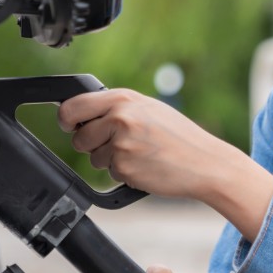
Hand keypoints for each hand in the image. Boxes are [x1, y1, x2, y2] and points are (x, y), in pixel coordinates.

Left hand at [58, 89, 225, 199]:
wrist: (205, 162)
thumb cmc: (180, 137)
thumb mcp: (149, 110)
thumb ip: (117, 108)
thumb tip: (84, 114)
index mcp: (123, 99)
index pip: (73, 106)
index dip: (66, 118)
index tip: (68, 125)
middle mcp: (119, 118)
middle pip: (79, 138)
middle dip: (91, 145)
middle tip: (115, 145)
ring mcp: (120, 143)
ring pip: (94, 158)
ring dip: (111, 161)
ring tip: (140, 154)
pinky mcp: (124, 167)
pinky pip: (111, 173)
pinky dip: (124, 173)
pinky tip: (145, 166)